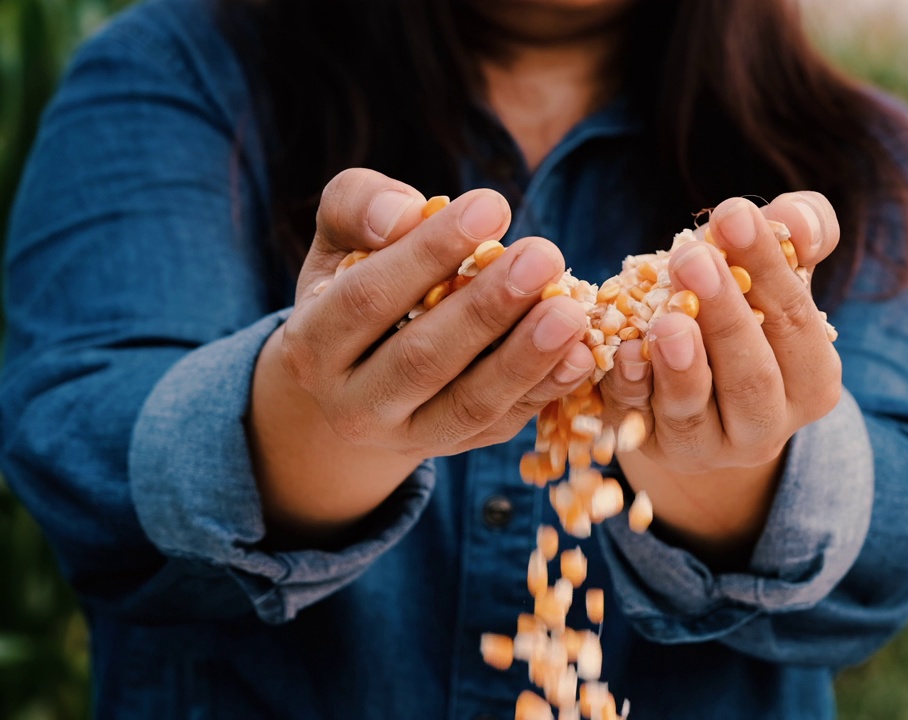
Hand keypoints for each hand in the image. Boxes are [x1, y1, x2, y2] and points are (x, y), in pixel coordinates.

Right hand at [251, 169, 594, 537]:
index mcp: (311, 345)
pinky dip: (545, 391)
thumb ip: (356, 207)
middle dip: (487, 307)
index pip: (368, 298)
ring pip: (467, 404)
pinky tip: (580, 354)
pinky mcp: (459, 448)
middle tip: (545, 255)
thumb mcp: (338, 243)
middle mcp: (353, 405)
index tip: (492, 205)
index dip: (429, 253)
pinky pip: (503, 425)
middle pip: (421, 359)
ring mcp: (408, 437)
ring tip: (572, 310)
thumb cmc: (354, 289)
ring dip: (525, 358)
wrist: (351, 385)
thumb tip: (406, 212)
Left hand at [598, 192, 842, 563]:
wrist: (692, 379)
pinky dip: (630, 387)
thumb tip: (796, 219)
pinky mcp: (651, 448)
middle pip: (752, 376)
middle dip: (724, 315)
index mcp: (812, 380)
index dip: (768, 269)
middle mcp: (767, 425)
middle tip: (694, 259)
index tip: (733, 214)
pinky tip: (622, 351)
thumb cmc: (744, 308)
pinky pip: (637, 422)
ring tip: (667, 318)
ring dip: (681, 364)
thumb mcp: (774, 267)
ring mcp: (707, 446)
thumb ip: (798, 232)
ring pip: (694, 410)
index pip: (797, 322)